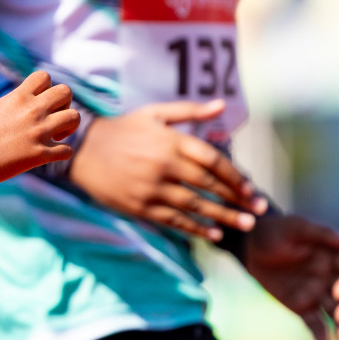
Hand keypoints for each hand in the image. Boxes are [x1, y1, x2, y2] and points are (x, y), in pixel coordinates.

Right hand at [0, 72, 79, 188]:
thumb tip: (2, 104)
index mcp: (17, 97)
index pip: (43, 76)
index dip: (45, 87)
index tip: (37, 100)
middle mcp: (32, 111)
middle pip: (66, 91)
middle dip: (63, 102)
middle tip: (52, 116)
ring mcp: (38, 133)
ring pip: (74, 117)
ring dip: (68, 126)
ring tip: (56, 135)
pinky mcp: (40, 155)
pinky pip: (67, 150)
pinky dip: (62, 152)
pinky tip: (50, 154)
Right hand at [66, 99, 262, 241]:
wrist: (81, 149)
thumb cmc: (122, 129)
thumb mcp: (154, 114)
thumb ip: (189, 111)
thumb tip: (222, 105)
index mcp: (171, 141)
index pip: (213, 161)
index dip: (235, 177)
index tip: (250, 190)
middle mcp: (163, 164)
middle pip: (209, 185)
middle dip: (236, 200)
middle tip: (257, 212)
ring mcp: (150, 187)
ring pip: (194, 205)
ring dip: (222, 217)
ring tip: (243, 226)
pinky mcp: (138, 205)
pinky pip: (172, 220)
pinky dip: (195, 229)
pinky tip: (213, 235)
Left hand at [245, 214, 338, 339]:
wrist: (249, 245)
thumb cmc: (275, 231)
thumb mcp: (295, 228)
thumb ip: (321, 234)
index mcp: (335, 258)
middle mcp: (331, 278)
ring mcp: (317, 294)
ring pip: (335, 311)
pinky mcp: (301, 306)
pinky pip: (314, 322)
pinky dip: (320, 333)